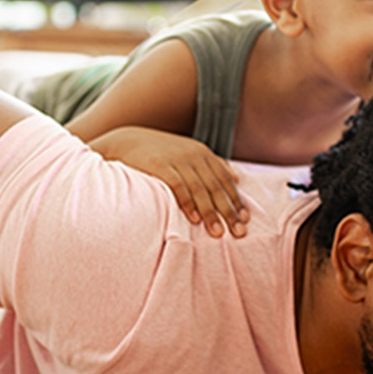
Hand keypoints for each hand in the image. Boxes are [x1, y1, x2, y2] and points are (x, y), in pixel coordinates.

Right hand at [90, 127, 249, 237]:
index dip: (236, 199)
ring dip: (210, 213)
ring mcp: (177, 160)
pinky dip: (187, 203)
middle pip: (216, 187)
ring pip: (200, 189)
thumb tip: (236, 178)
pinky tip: (193, 219)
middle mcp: (193, 156)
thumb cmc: (161, 152)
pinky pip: (178, 186)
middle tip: (238, 232)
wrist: (127, 140)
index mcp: (203, 154)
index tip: (246, 218)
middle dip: (228, 211)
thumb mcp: (189, 152)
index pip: (225, 179)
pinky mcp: (160, 165)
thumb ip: (212, 164)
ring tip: (217, 232)